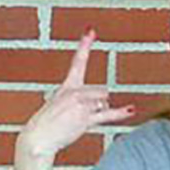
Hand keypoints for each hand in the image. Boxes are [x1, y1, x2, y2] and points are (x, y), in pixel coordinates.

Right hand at [15, 30, 134, 162]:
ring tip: (78, 122)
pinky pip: (107, 114)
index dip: (84, 45)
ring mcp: (80, 104)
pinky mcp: (85, 118)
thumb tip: (104, 102)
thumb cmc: (46, 125)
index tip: (91, 31)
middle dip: (98, 104)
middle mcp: (74, 92)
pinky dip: (120, 112)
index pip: (78, 62)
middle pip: (102, 92)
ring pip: (103, 103)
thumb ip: (80, 101)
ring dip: (97, 113)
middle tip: (79, 116)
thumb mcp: (58, 105)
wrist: (37, 139)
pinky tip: (131, 110)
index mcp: (67, 86)